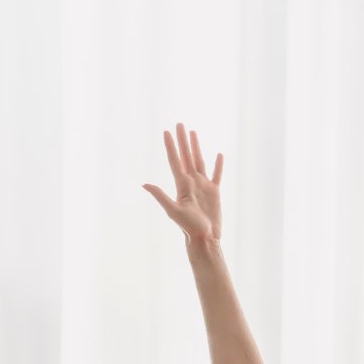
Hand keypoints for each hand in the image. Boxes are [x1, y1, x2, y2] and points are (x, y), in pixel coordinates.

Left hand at [143, 122, 222, 243]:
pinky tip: (218, 155)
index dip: (170, 146)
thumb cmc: (188, 227)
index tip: (166, 131)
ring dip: (196, 147)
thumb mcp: (173, 211)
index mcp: (182, 185)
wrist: (204, 238)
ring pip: (199, 161)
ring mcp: (203, 186)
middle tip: (179, 124)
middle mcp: (192, 182)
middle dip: (182, 140)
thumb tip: (144, 184)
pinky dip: (218, 165)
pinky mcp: (214, 192)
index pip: (175, 161)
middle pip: (186, 156)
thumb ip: (160, 196)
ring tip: (193, 133)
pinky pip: (216, 175)